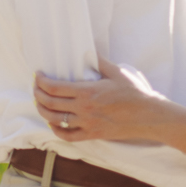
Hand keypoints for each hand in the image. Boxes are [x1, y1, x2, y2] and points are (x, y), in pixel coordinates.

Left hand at [34, 66, 172, 142]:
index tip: (38, 76)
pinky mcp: (93, 135)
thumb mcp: (116, 72)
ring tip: (40, 103)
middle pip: (50, 103)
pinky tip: (53, 123)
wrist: (150, 116)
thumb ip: (98, 61)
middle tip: (36, 87)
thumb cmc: (135, 93)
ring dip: (43, 111)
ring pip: (55, 119)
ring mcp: (87, 124)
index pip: (54, 87)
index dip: (41, 81)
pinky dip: (56, 130)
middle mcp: (84, 109)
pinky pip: (68, 136)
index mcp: (88, 92)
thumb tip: (86, 50)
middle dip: (38, 94)